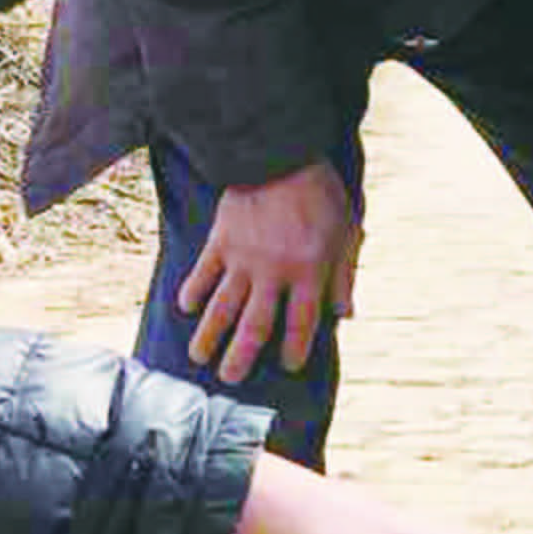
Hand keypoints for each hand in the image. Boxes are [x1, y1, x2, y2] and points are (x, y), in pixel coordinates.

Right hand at [179, 162, 360, 383]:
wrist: (280, 153)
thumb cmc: (319, 192)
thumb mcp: (346, 231)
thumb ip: (343, 275)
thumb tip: (345, 315)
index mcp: (308, 272)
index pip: (301, 324)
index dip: (296, 349)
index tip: (290, 365)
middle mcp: (273, 272)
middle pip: (254, 327)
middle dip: (240, 357)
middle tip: (229, 380)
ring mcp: (242, 259)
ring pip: (221, 308)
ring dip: (209, 336)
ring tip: (199, 358)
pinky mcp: (219, 241)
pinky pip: (202, 274)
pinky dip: (192, 292)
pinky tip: (186, 308)